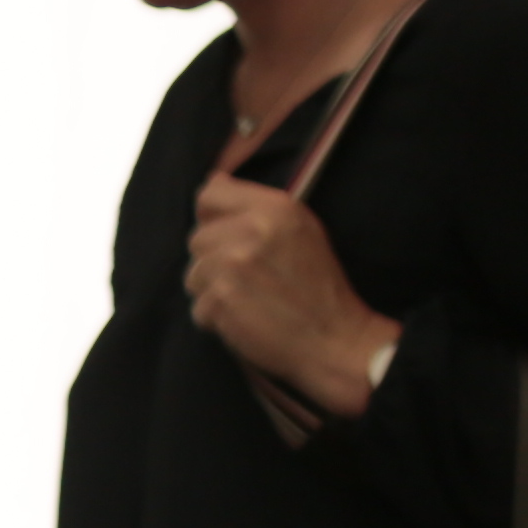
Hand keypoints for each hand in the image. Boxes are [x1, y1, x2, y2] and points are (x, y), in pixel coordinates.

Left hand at [186, 178, 397, 418]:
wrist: (335, 339)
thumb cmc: (319, 288)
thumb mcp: (302, 232)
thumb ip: (258, 211)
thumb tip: (212, 187)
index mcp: (276, 208)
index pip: (211, 192)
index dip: (210, 215)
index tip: (221, 230)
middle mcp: (252, 230)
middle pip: (197, 238)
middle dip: (214, 260)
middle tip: (249, 278)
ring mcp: (233, 264)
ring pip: (193, 273)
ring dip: (213, 290)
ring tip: (250, 300)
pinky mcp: (220, 298)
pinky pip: (198, 306)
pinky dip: (216, 318)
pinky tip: (246, 320)